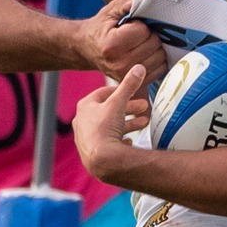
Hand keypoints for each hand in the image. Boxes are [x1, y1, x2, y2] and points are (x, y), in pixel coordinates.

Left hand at [72, 62, 149, 180]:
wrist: (101, 160)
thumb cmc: (105, 128)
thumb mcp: (118, 102)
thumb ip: (129, 85)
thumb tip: (138, 67)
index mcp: (85, 107)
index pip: (103, 93)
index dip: (120, 91)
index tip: (133, 92)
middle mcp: (82, 122)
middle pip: (109, 111)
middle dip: (128, 108)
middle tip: (144, 107)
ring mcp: (87, 138)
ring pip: (110, 126)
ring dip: (128, 123)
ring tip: (144, 122)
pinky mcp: (93, 153)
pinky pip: (108, 143)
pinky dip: (120, 140)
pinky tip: (130, 141)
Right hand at [90, 0, 164, 79]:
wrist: (87, 50)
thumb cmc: (100, 29)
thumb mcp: (109, 12)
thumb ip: (126, 3)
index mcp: (112, 45)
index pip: (143, 30)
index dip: (139, 24)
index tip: (129, 26)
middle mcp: (120, 63)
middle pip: (154, 43)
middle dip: (148, 35)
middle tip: (135, 36)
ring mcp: (129, 75)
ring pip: (160, 56)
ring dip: (154, 48)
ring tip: (140, 45)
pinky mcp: (136, 83)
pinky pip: (161, 69)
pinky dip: (157, 60)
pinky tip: (145, 55)